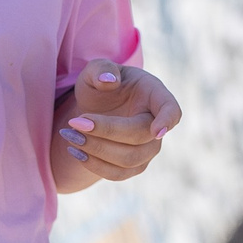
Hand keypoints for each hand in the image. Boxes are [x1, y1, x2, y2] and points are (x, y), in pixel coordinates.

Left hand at [54, 60, 181, 185]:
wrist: (97, 106)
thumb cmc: (102, 83)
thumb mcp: (96, 69)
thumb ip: (101, 68)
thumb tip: (109, 81)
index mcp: (154, 94)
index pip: (172, 110)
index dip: (167, 121)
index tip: (156, 131)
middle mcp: (156, 124)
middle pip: (141, 136)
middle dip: (106, 131)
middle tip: (75, 122)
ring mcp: (148, 148)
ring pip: (130, 159)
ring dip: (97, 150)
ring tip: (70, 136)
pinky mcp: (134, 165)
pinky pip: (118, 174)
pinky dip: (95, 165)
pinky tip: (76, 152)